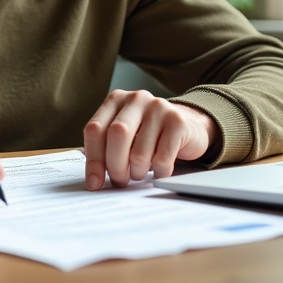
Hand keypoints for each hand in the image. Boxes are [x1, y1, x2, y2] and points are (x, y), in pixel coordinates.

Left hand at [83, 89, 219, 189]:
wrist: (189, 126)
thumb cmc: (149, 135)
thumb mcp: (124, 136)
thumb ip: (105, 149)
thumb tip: (93, 181)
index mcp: (116, 99)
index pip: (95, 129)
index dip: (93, 160)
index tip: (94, 183)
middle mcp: (136, 99)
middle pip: (116, 136)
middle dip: (115, 166)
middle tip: (120, 181)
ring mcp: (159, 107)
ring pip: (139, 153)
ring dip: (137, 172)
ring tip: (140, 172)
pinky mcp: (178, 122)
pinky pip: (162, 159)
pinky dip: (158, 173)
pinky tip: (159, 170)